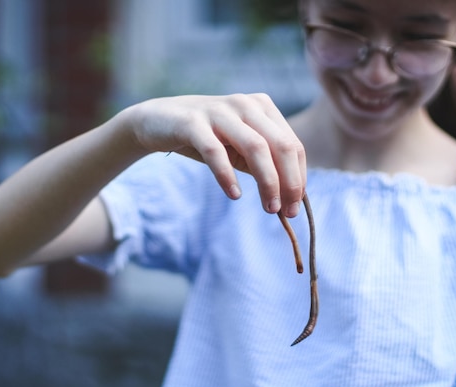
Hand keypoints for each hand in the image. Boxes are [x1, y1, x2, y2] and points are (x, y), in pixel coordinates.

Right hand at [127, 94, 306, 216]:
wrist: (157, 121)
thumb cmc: (206, 138)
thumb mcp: (239, 150)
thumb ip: (263, 166)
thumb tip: (290, 199)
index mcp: (263, 107)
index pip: (293, 145)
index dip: (299, 178)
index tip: (295, 208)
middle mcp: (245, 105)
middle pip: (281, 145)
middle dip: (289, 182)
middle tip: (287, 212)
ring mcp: (220, 112)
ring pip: (256, 147)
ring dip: (267, 182)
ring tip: (269, 208)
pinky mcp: (192, 123)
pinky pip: (215, 152)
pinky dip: (228, 176)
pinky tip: (235, 195)